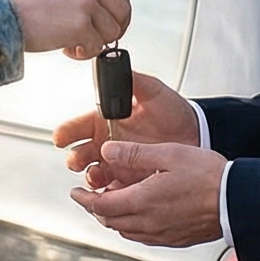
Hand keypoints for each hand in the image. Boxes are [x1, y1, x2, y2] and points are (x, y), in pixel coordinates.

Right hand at [0, 0, 130, 58]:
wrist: (0, 15)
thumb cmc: (24, 5)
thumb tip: (106, 12)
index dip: (117, 13)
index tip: (107, 25)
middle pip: (123, 11)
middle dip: (112, 30)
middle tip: (94, 39)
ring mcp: (86, 0)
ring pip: (112, 31)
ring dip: (95, 43)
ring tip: (72, 43)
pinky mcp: (81, 23)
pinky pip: (97, 46)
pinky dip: (84, 53)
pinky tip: (65, 48)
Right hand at [53, 73, 199, 179]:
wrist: (197, 134)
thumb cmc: (174, 112)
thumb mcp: (153, 92)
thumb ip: (133, 81)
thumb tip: (115, 66)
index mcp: (104, 121)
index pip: (76, 127)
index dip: (65, 132)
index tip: (61, 137)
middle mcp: (106, 144)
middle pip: (78, 154)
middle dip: (74, 158)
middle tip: (78, 160)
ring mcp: (117, 164)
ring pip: (92, 175)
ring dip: (90, 178)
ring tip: (97, 176)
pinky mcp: (129, 181)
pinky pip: (113, 191)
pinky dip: (109, 194)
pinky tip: (112, 192)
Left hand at [71, 140, 227, 247]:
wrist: (238, 201)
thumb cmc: (209, 177)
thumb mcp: (168, 154)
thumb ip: (135, 154)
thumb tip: (108, 151)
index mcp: (143, 201)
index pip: (101, 205)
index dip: (84, 199)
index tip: (75, 193)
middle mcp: (149, 223)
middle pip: (110, 220)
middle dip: (95, 208)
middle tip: (90, 197)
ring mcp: (162, 234)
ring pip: (125, 230)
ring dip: (113, 218)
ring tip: (114, 203)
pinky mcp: (175, 239)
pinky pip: (144, 236)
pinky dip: (132, 226)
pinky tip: (140, 215)